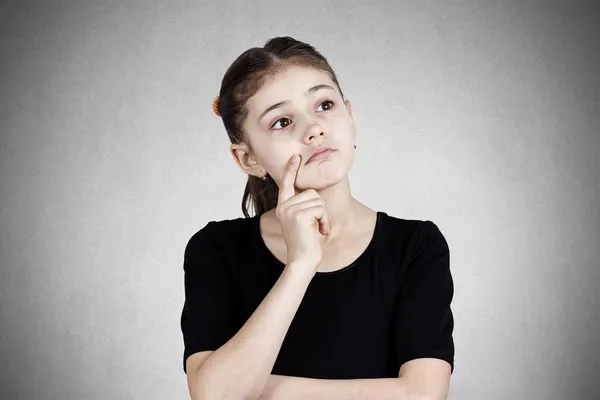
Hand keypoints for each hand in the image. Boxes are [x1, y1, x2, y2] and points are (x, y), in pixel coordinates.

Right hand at [275, 154, 330, 271]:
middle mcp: (284, 206)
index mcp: (283, 207)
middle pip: (311, 192)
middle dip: (321, 209)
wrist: (302, 261)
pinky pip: (321, 209)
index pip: (287, 184)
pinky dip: (325, 220)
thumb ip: (303, 207)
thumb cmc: (305, 244)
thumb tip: (312, 194)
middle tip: (318, 225)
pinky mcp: (299, 215)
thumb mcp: (301, 221)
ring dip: (324, 216)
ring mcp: (290, 210)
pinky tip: (319, 232)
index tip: (295, 157)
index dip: (291, 170)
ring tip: (318, 229)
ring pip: (318, 200)